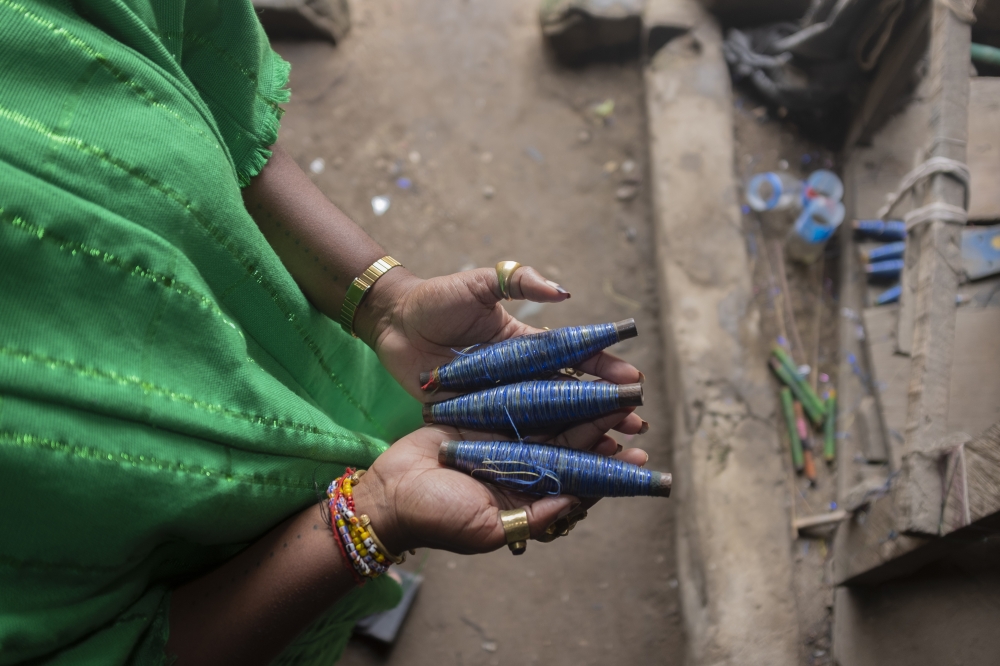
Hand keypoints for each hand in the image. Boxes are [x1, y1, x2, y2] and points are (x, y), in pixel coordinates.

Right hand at [350, 410, 649, 555]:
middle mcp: (522, 468)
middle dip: (603, 429)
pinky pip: (520, 399)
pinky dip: (544, 388)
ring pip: (552, 420)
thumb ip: (531, 518)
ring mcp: (504, 441)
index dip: (608, 470)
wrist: (389, 491)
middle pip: (572, 447)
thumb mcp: (487, 528)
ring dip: (581, 407)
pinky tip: (569, 375)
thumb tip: (574, 506)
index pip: (578, 483)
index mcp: (528, 498)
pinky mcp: (485, 417)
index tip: (637, 457)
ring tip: (613, 390)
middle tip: (635, 412)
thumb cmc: (436, 517)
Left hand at [354, 265, 644, 432]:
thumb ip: (518, 282)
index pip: (575, 357)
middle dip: (606, 409)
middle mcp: (521, 374)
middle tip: (637, 425)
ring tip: (614, 448)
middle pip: (572, 395)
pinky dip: (540, 449)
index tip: (633, 379)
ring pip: (550, 420)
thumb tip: (562, 292)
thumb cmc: (436, 299)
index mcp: (527, 343)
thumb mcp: (478, 282)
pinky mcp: (479, 419)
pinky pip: (514, 436)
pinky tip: (565, 464)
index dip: (605, 368)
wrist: (393, 324)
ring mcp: (501, 399)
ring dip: (582, 434)